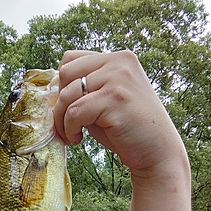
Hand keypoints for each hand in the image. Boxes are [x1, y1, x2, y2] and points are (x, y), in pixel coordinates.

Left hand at [53, 50, 182, 175]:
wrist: (157, 152)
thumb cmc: (128, 129)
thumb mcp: (106, 100)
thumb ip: (86, 89)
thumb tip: (53, 92)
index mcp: (118, 59)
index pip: (71, 59)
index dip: (62, 86)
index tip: (66, 108)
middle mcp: (119, 63)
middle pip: (65, 73)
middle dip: (58, 102)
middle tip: (65, 123)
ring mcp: (118, 79)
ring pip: (67, 95)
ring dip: (62, 120)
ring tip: (71, 135)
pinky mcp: (115, 100)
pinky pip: (74, 112)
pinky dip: (70, 129)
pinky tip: (78, 139)